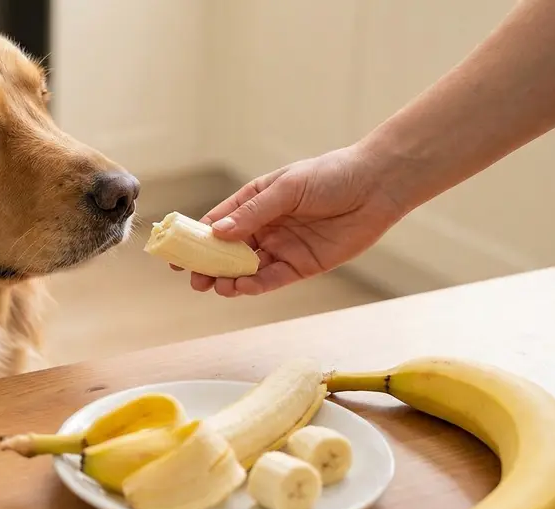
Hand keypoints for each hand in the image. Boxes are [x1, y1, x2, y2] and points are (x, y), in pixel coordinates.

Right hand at [179, 143, 409, 295]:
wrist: (377, 186)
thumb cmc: (332, 175)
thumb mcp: (287, 188)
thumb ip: (253, 213)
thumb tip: (219, 233)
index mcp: (256, 202)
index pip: (219, 223)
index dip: (196, 238)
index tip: (177, 253)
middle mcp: (265, 226)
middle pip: (228, 251)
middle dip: (209, 266)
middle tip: (194, 279)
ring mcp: (282, 247)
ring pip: (247, 269)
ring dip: (229, 279)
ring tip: (217, 286)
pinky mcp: (302, 265)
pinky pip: (272, 279)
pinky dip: (254, 285)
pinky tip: (241, 287)